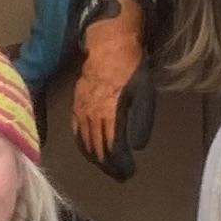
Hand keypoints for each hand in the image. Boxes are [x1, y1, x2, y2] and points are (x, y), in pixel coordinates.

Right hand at [71, 0, 150, 176]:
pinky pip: (76, 131)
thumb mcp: (144, 92)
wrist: (107, 44)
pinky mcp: (76, 104)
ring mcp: (81, 111)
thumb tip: (137, 147)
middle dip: (109, 166)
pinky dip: (82, 145)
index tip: (129, 174)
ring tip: (107, 167)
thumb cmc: (130, 66)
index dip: (121, 165)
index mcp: (110, 115)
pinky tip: (89, 150)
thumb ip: (141, 121)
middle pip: (98, 150)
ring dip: (96, 159)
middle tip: (120, 176)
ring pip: (86, 143)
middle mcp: (92, 116)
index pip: (113, 149)